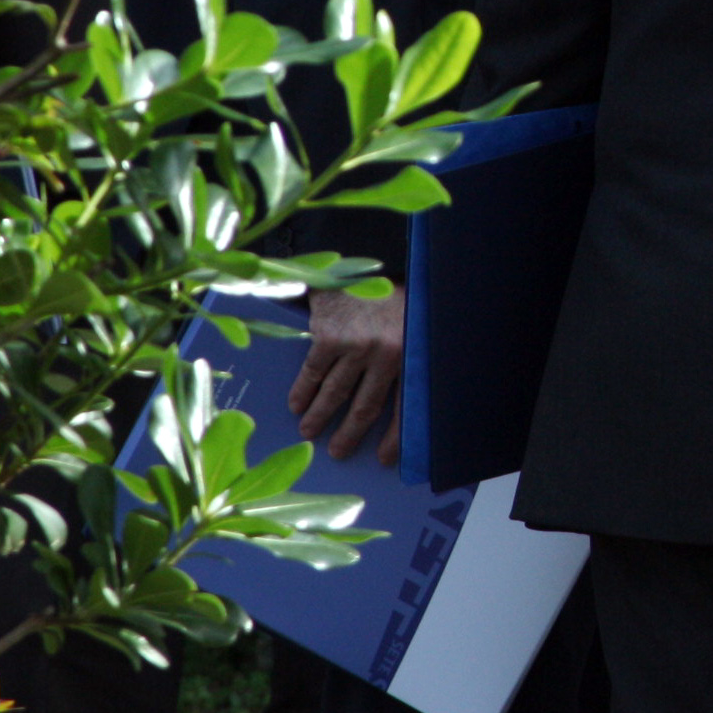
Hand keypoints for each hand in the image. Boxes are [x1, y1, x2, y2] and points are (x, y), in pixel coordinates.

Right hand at [290, 287, 404, 466]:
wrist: (366, 253)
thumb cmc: (395, 291)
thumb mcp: (415, 322)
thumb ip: (409, 355)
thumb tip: (405, 396)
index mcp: (411, 354)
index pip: (405, 407)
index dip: (393, 437)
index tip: (382, 460)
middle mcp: (385, 355)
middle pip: (365, 407)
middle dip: (349, 434)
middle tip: (337, 452)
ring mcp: (356, 346)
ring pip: (335, 394)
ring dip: (320, 417)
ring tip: (308, 431)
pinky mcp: (329, 336)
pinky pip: (313, 373)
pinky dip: (302, 392)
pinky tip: (296, 404)